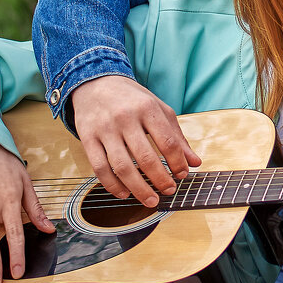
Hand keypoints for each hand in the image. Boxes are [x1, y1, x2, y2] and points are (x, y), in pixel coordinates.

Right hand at [70, 75, 200, 205]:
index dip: (177, 162)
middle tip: (169, 191)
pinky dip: (112, 185)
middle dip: (160, 179)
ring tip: (151, 200)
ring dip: (138, 188)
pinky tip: (124, 193)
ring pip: (122, 166)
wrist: (95, 83)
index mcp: (147, 109)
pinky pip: (99, 168)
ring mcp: (105, 129)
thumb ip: (177, 136)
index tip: (182, 175)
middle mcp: (125, 118)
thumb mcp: (159, 110)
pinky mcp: (87, 138)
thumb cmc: (133, 99)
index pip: (168, 141)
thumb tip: (195, 163)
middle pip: (145, 157)